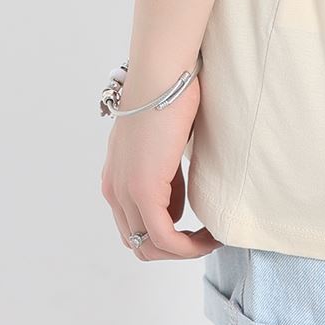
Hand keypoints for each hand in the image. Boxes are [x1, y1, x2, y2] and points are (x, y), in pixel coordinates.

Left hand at [101, 70, 219, 261]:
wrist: (161, 74)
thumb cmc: (168, 96)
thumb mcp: (163, 144)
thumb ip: (164, 171)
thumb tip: (177, 197)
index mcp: (116, 177)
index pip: (135, 225)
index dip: (165, 231)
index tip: (194, 224)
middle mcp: (114, 189)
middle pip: (139, 243)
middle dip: (173, 247)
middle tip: (203, 236)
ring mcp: (125, 191)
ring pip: (150, 247)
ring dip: (182, 250)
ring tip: (210, 237)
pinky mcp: (142, 189)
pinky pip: (165, 238)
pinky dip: (188, 246)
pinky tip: (210, 236)